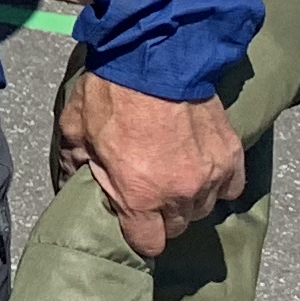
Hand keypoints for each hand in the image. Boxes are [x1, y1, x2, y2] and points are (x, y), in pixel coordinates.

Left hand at [54, 69, 246, 259]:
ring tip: (174, 176)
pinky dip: (218, 182)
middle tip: (149, 191)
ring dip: (189, 199)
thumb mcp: (75, 130)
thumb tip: (68, 185)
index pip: (148, 244)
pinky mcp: (231, 155)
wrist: (153, 56)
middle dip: (162, 216)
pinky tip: (202, 168)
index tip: (132, 221)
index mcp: (139, 195)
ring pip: (203, 208)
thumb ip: (74, 166)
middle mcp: (180, 193)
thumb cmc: (110, 94)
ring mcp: (210, 175)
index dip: (138, 235)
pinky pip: (231, 187)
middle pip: (176, 227)